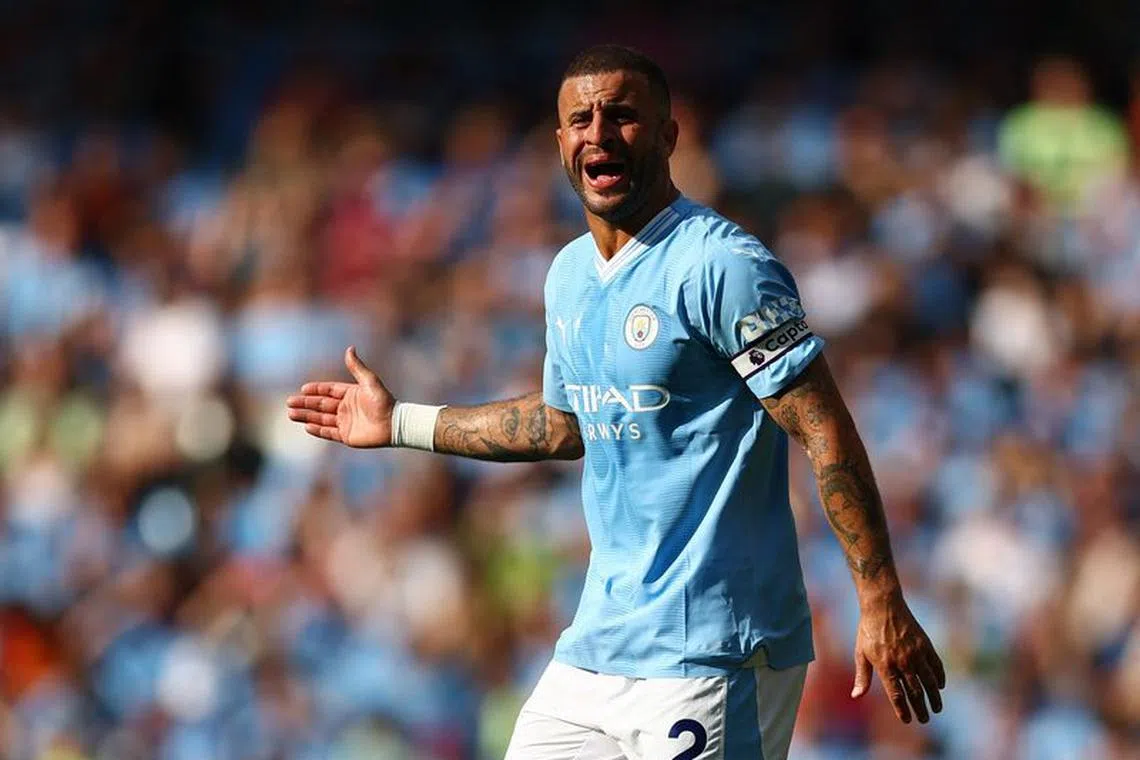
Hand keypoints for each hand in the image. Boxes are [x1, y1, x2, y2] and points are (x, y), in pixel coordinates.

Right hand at [286, 346, 394, 446]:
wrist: (393, 424)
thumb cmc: (383, 401)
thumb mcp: (369, 381)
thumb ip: (357, 367)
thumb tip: (349, 348)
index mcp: (350, 394)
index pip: (329, 391)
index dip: (316, 390)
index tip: (303, 389)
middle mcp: (346, 408)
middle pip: (321, 405)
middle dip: (305, 403)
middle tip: (289, 403)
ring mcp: (346, 422)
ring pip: (321, 419)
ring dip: (306, 416)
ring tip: (291, 414)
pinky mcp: (347, 436)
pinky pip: (329, 433)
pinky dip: (318, 430)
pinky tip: (307, 426)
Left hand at [851, 593, 945, 723]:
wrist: (883, 605)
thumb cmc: (868, 630)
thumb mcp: (861, 653)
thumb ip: (862, 676)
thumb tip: (856, 696)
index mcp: (885, 665)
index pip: (896, 694)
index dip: (902, 709)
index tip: (907, 720)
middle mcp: (902, 661)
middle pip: (915, 691)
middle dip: (920, 708)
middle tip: (924, 719)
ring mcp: (915, 653)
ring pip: (929, 681)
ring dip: (934, 697)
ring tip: (937, 708)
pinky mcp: (925, 644)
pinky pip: (936, 665)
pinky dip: (939, 677)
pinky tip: (940, 686)